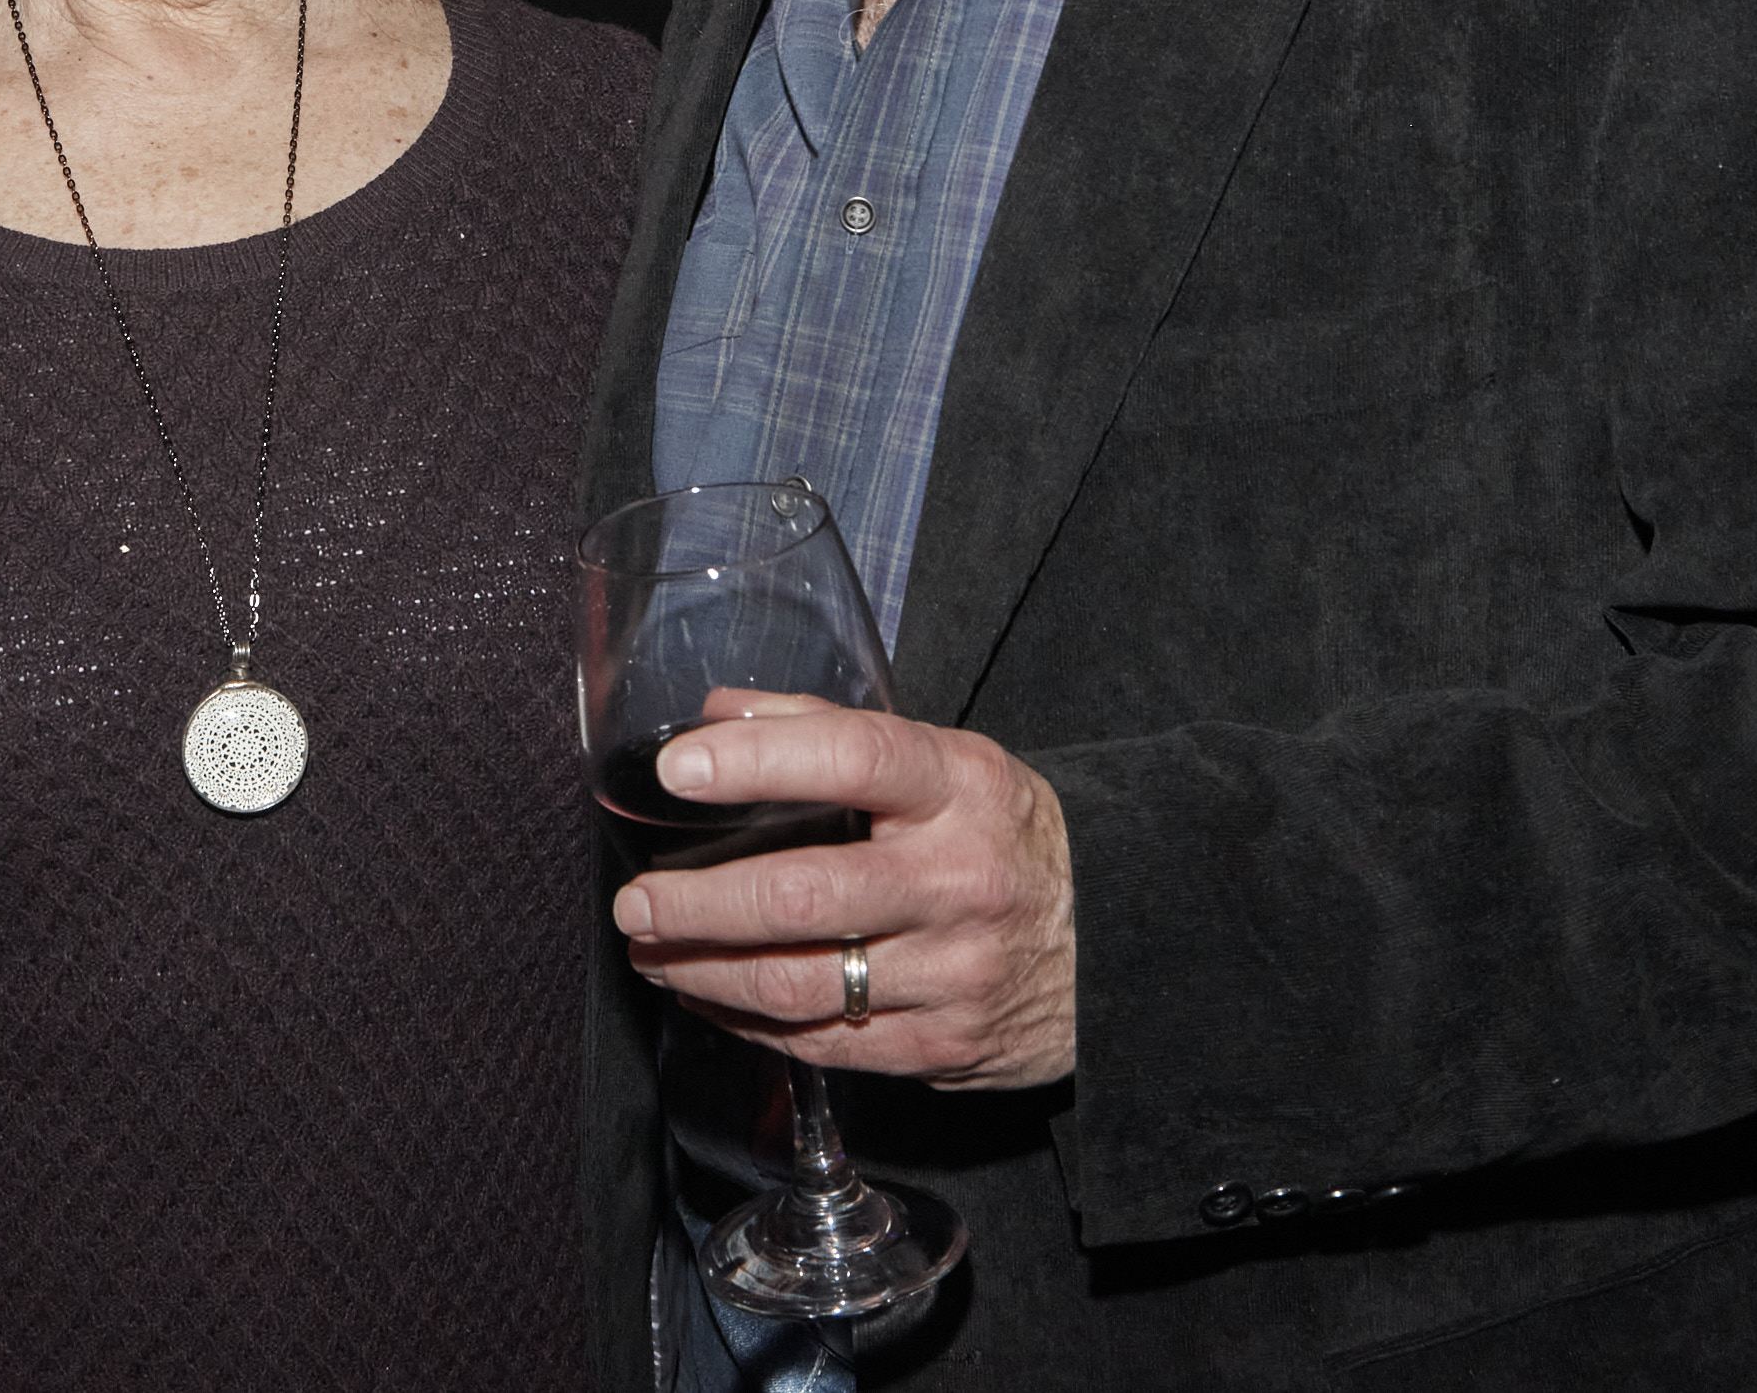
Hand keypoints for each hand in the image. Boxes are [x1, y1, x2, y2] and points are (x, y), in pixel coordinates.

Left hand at [612, 705, 1077, 1088]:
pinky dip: (750, 1022)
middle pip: (803, 894)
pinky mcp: (944, 1045)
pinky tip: (710, 998)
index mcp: (959, 787)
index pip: (851, 759)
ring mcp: (954, 971)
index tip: (677, 768)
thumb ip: (826, 730)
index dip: (757, 761)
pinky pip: (822, 1043)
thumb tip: (714, 712)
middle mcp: (959, 879)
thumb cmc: (1000, 836)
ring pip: (798, 983)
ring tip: (652, 952)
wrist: (1122, 943)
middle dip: (696, 903)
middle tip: (634, 904)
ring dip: (704, 972)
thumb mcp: (944, 762)